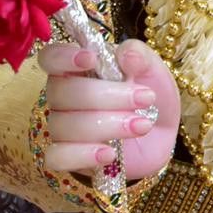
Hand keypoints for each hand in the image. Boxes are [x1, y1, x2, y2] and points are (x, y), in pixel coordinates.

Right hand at [39, 38, 181, 180]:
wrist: (161, 135)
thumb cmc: (149, 95)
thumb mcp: (153, 71)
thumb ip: (141, 57)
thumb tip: (127, 54)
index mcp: (77, 67)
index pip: (50, 57)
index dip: (63, 57)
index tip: (91, 59)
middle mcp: (63, 96)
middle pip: (61, 92)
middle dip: (106, 95)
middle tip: (145, 98)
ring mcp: (62, 128)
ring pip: (64, 125)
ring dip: (107, 125)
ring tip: (142, 125)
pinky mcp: (68, 156)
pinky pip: (57, 157)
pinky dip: (82, 155)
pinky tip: (109, 154)